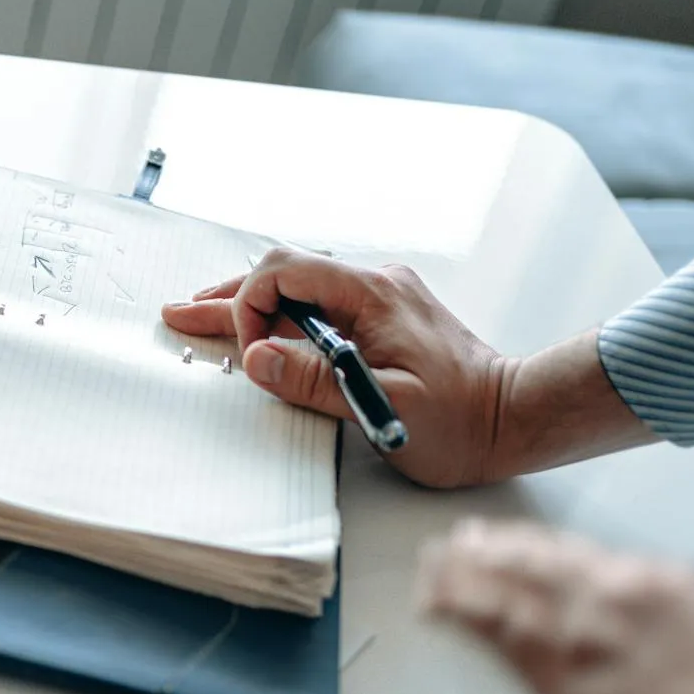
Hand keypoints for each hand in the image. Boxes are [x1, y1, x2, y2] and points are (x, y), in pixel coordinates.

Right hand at [164, 247, 512, 488]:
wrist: (512, 418)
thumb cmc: (460, 420)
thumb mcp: (382, 406)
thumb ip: (313, 380)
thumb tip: (255, 357)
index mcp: (373, 295)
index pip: (285, 273)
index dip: (250, 309)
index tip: (249, 356)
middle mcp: (375, 285)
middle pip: (285, 275)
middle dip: (230, 299)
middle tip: (181, 314)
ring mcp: (380, 299)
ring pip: (300, 289)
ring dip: (251, 306)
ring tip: (204, 318)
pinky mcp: (384, 319)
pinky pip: (321, 306)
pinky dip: (282, 317)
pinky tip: (262, 332)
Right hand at [417, 520, 693, 693]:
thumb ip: (555, 685)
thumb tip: (525, 656)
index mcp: (566, 664)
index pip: (490, 614)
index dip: (453, 597)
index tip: (429, 591)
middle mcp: (595, 614)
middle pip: (516, 574)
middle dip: (472, 560)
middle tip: (442, 552)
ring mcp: (638, 587)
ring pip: (557, 554)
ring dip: (513, 544)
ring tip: (483, 536)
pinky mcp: (680, 577)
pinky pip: (602, 549)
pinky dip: (565, 544)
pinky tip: (558, 544)